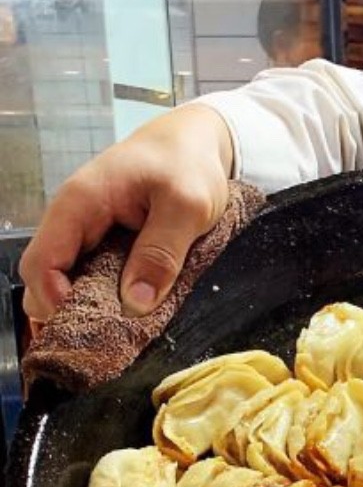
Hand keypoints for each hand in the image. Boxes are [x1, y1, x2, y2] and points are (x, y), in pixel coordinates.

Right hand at [19, 105, 234, 323]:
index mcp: (81, 203)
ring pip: (67, 282)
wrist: (197, 142)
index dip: (55, 302)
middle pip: (45, 278)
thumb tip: (135, 303)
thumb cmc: (189, 165)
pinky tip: (127, 319)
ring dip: (87, 310)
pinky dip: (104, 300)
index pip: (42, 261)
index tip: (91, 331)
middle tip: (106, 344)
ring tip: (118, 337)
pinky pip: (92, 279)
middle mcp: (74, 219)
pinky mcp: (105, 244)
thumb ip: (162, 252)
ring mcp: (88, 233)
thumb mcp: (187, 207)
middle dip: (67, 314)